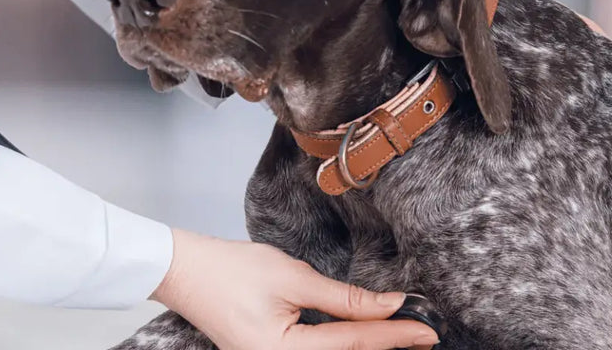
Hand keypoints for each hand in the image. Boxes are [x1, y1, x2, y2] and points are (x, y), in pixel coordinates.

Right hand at [152, 229, 439, 349]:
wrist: (183, 271)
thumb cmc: (229, 270)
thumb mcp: (292, 278)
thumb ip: (342, 299)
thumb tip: (388, 307)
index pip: (351, 343)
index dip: (393, 335)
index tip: (427, 329)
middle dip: (386, 346)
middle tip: (427, 336)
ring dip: (367, 346)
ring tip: (405, 336)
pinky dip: (343, 345)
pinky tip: (367, 337)